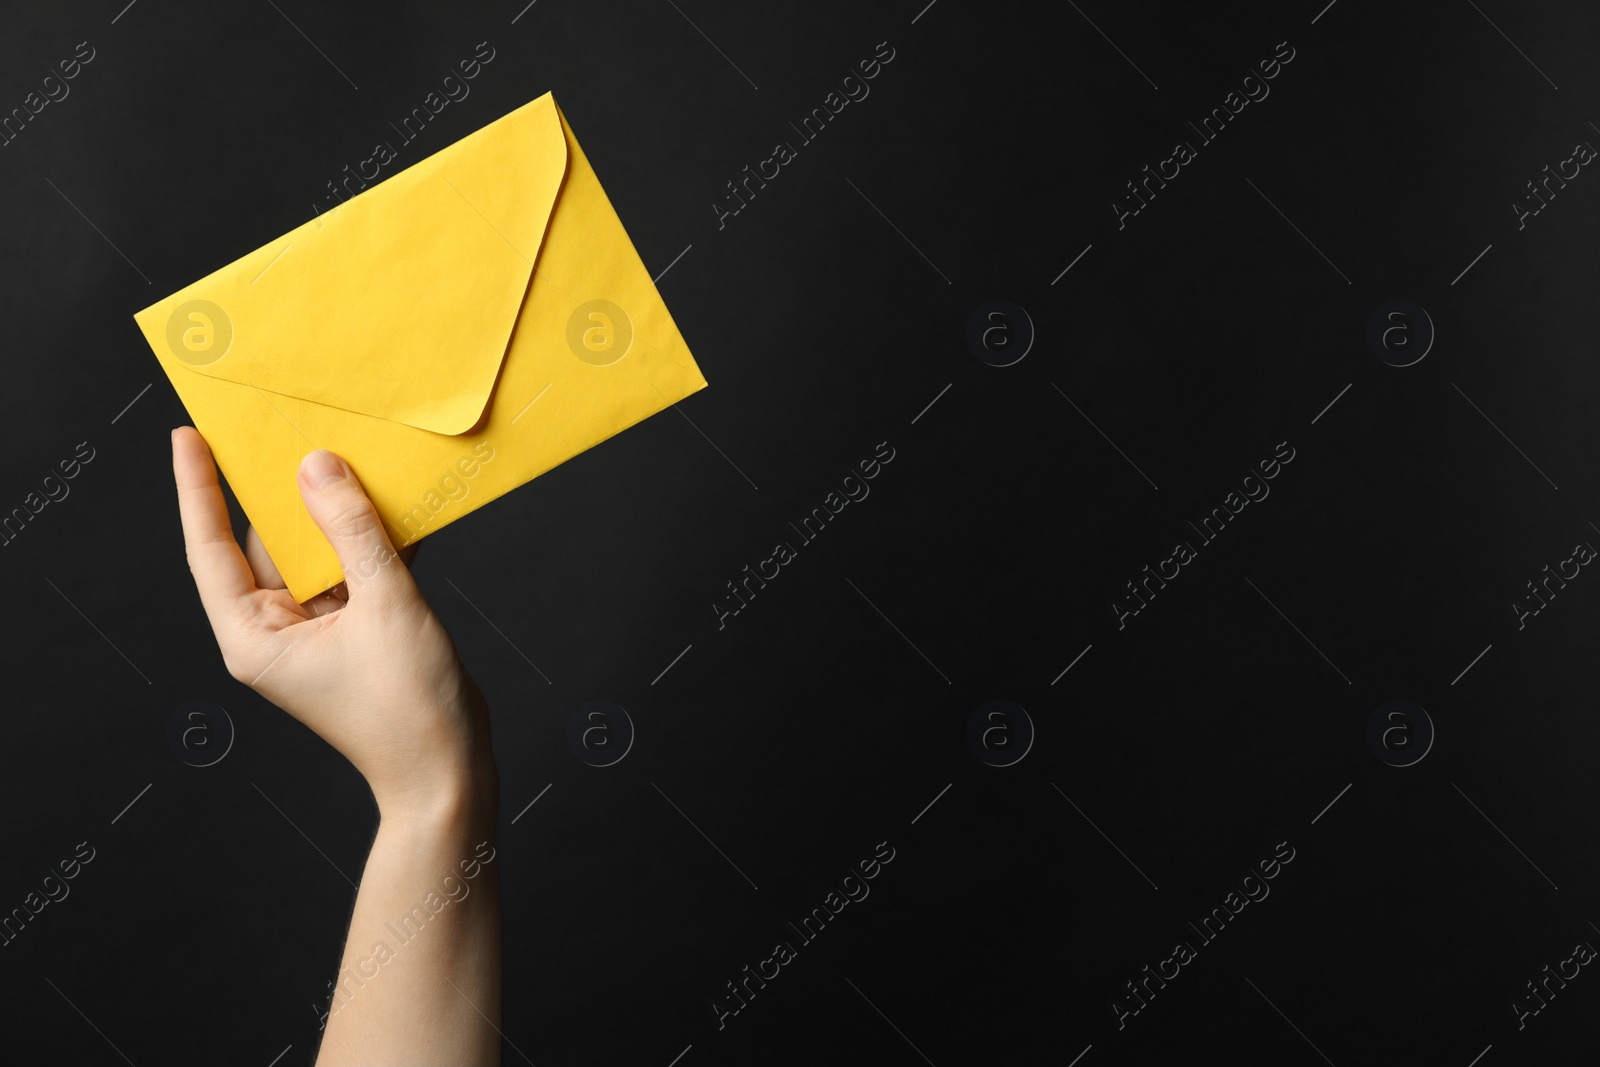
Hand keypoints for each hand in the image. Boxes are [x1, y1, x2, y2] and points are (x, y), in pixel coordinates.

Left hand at [170, 426, 496, 820]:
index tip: (190, 436)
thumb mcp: (384, 605)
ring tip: (344, 450)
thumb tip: (317, 466)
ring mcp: (315, 631)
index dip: (199, 490)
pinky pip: (351, 569)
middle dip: (278, 489)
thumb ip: (352, 531)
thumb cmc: (409, 709)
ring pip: (315, 552)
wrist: (450, 772)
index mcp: (254, 637)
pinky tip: (388, 497)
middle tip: (282, 425)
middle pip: (265, 544)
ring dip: (333, 510)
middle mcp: (275, 632)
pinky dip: (367, 537)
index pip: (210, 549)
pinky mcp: (355, 629)